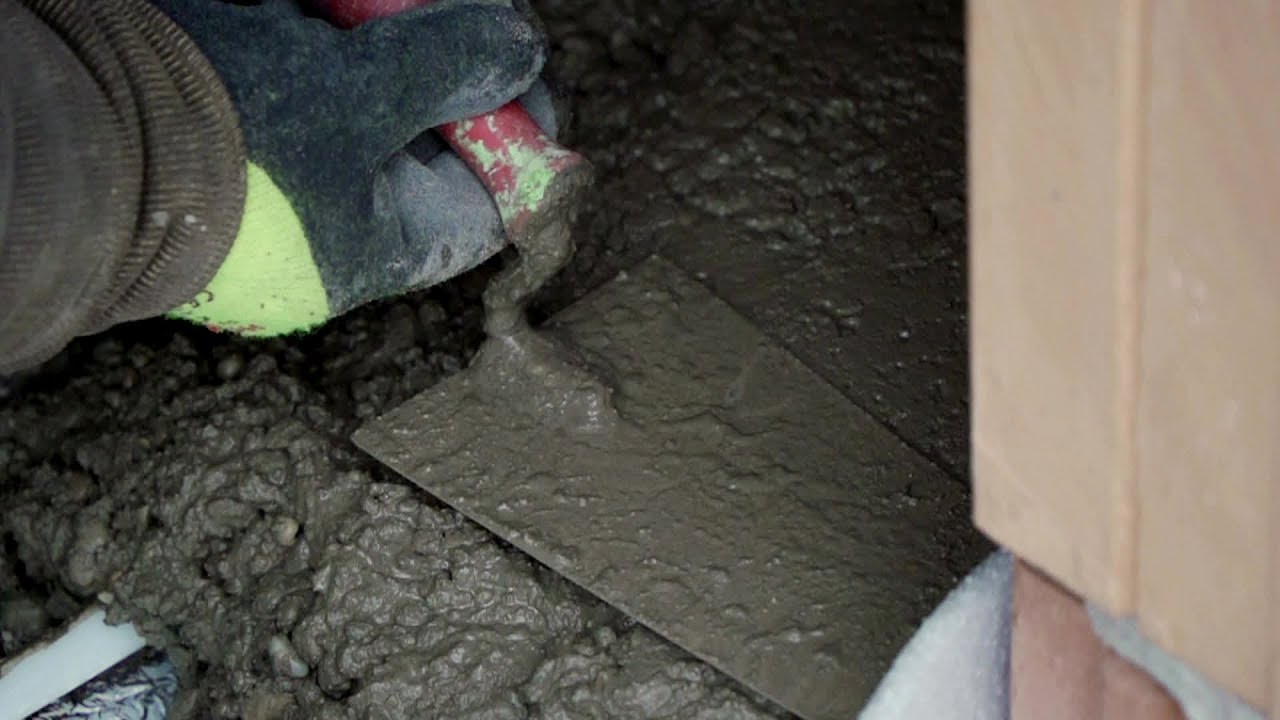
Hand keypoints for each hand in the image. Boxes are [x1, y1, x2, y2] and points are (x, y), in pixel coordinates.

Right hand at [155, 0, 554, 334]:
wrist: (61, 139)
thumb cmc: (211, 143)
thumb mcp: (347, 96)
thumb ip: (439, 71)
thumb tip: (518, 51)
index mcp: (375, 247)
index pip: (487, 198)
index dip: (516, 130)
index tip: (517, 65)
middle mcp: (334, 228)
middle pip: (423, 144)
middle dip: (434, 68)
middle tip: (433, 6)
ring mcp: (284, 191)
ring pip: (362, 111)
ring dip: (373, 49)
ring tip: (353, 6)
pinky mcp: (239, 149)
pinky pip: (305, 97)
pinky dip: (316, 49)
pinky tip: (301, 13)